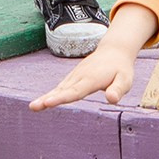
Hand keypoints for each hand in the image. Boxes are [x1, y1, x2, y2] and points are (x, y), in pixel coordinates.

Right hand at [30, 9, 155, 110]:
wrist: (114, 50)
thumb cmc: (121, 68)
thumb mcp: (125, 79)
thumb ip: (118, 89)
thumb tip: (112, 100)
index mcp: (91, 79)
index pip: (75, 91)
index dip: (61, 98)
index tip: (48, 102)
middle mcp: (80, 77)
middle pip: (62, 91)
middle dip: (47, 99)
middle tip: (33, 107)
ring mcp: (75, 76)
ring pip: (59, 89)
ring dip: (45, 97)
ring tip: (33, 107)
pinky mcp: (73, 78)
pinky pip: (60, 87)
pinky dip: (51, 94)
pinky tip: (42, 102)